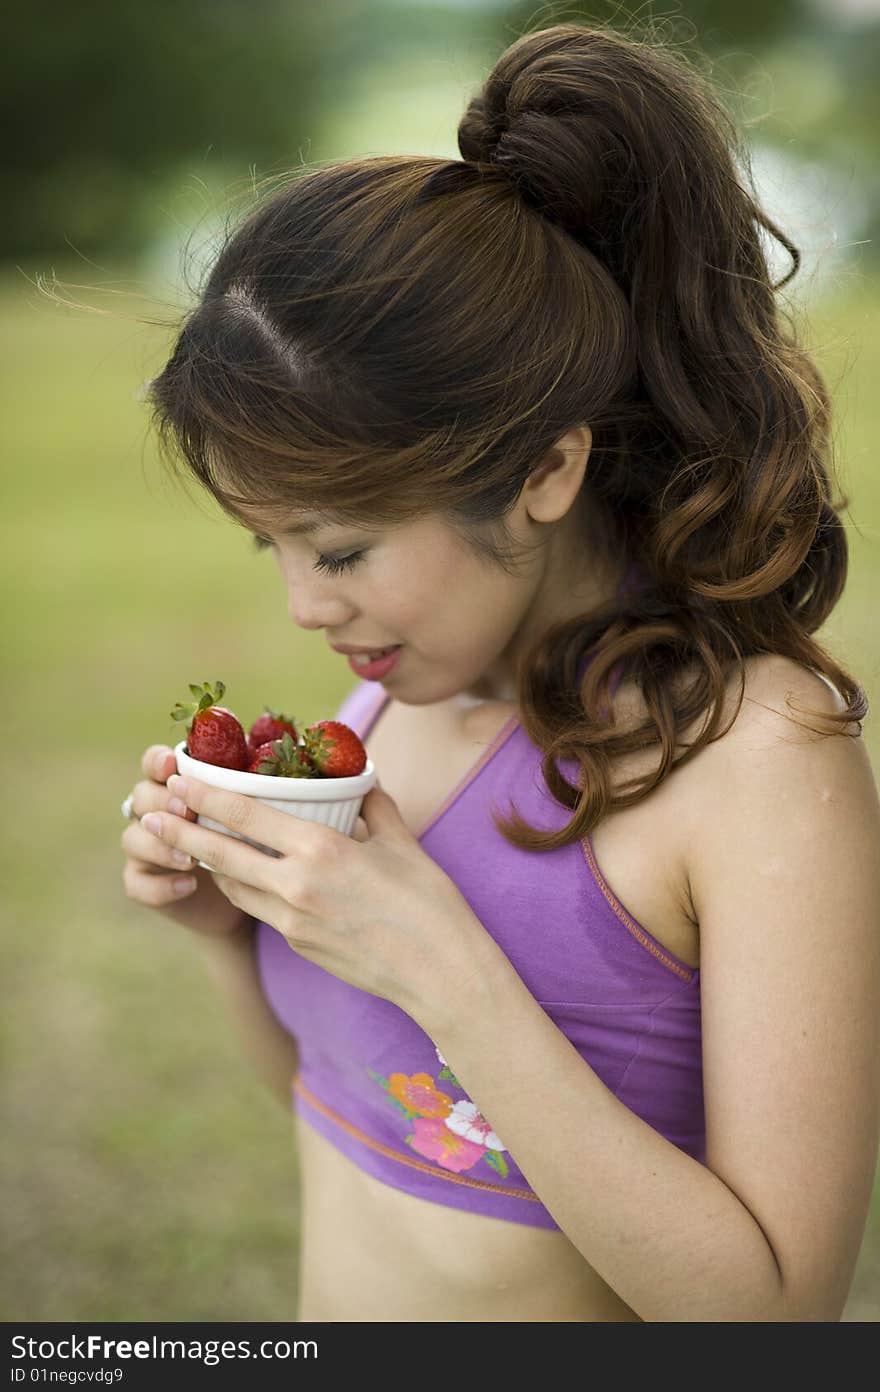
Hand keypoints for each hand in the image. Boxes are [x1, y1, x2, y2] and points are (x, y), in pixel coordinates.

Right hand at [120, 746, 251, 937]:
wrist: (246, 892)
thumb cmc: (255, 841)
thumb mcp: (256, 815)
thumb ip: (248, 794)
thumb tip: (271, 773)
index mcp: (176, 786)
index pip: (155, 763)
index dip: (157, 761)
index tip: (171, 764)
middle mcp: (155, 812)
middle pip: (141, 796)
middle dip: (162, 802)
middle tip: (187, 811)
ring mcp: (145, 848)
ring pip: (132, 839)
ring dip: (160, 846)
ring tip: (191, 859)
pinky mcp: (144, 882)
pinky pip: (136, 883)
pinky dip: (160, 885)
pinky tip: (189, 885)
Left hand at [140, 773, 496, 1028]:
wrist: (440, 974)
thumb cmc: (430, 902)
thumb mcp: (402, 842)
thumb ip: (374, 806)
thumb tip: (362, 780)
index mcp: (321, 850)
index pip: (247, 816)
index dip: (207, 797)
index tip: (180, 780)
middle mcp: (296, 886)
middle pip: (221, 855)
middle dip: (182, 833)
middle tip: (156, 814)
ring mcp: (292, 922)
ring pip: (234, 886)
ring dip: (211, 864)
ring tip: (194, 842)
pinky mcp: (297, 945)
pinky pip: (260, 909)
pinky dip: (246, 888)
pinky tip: (245, 876)